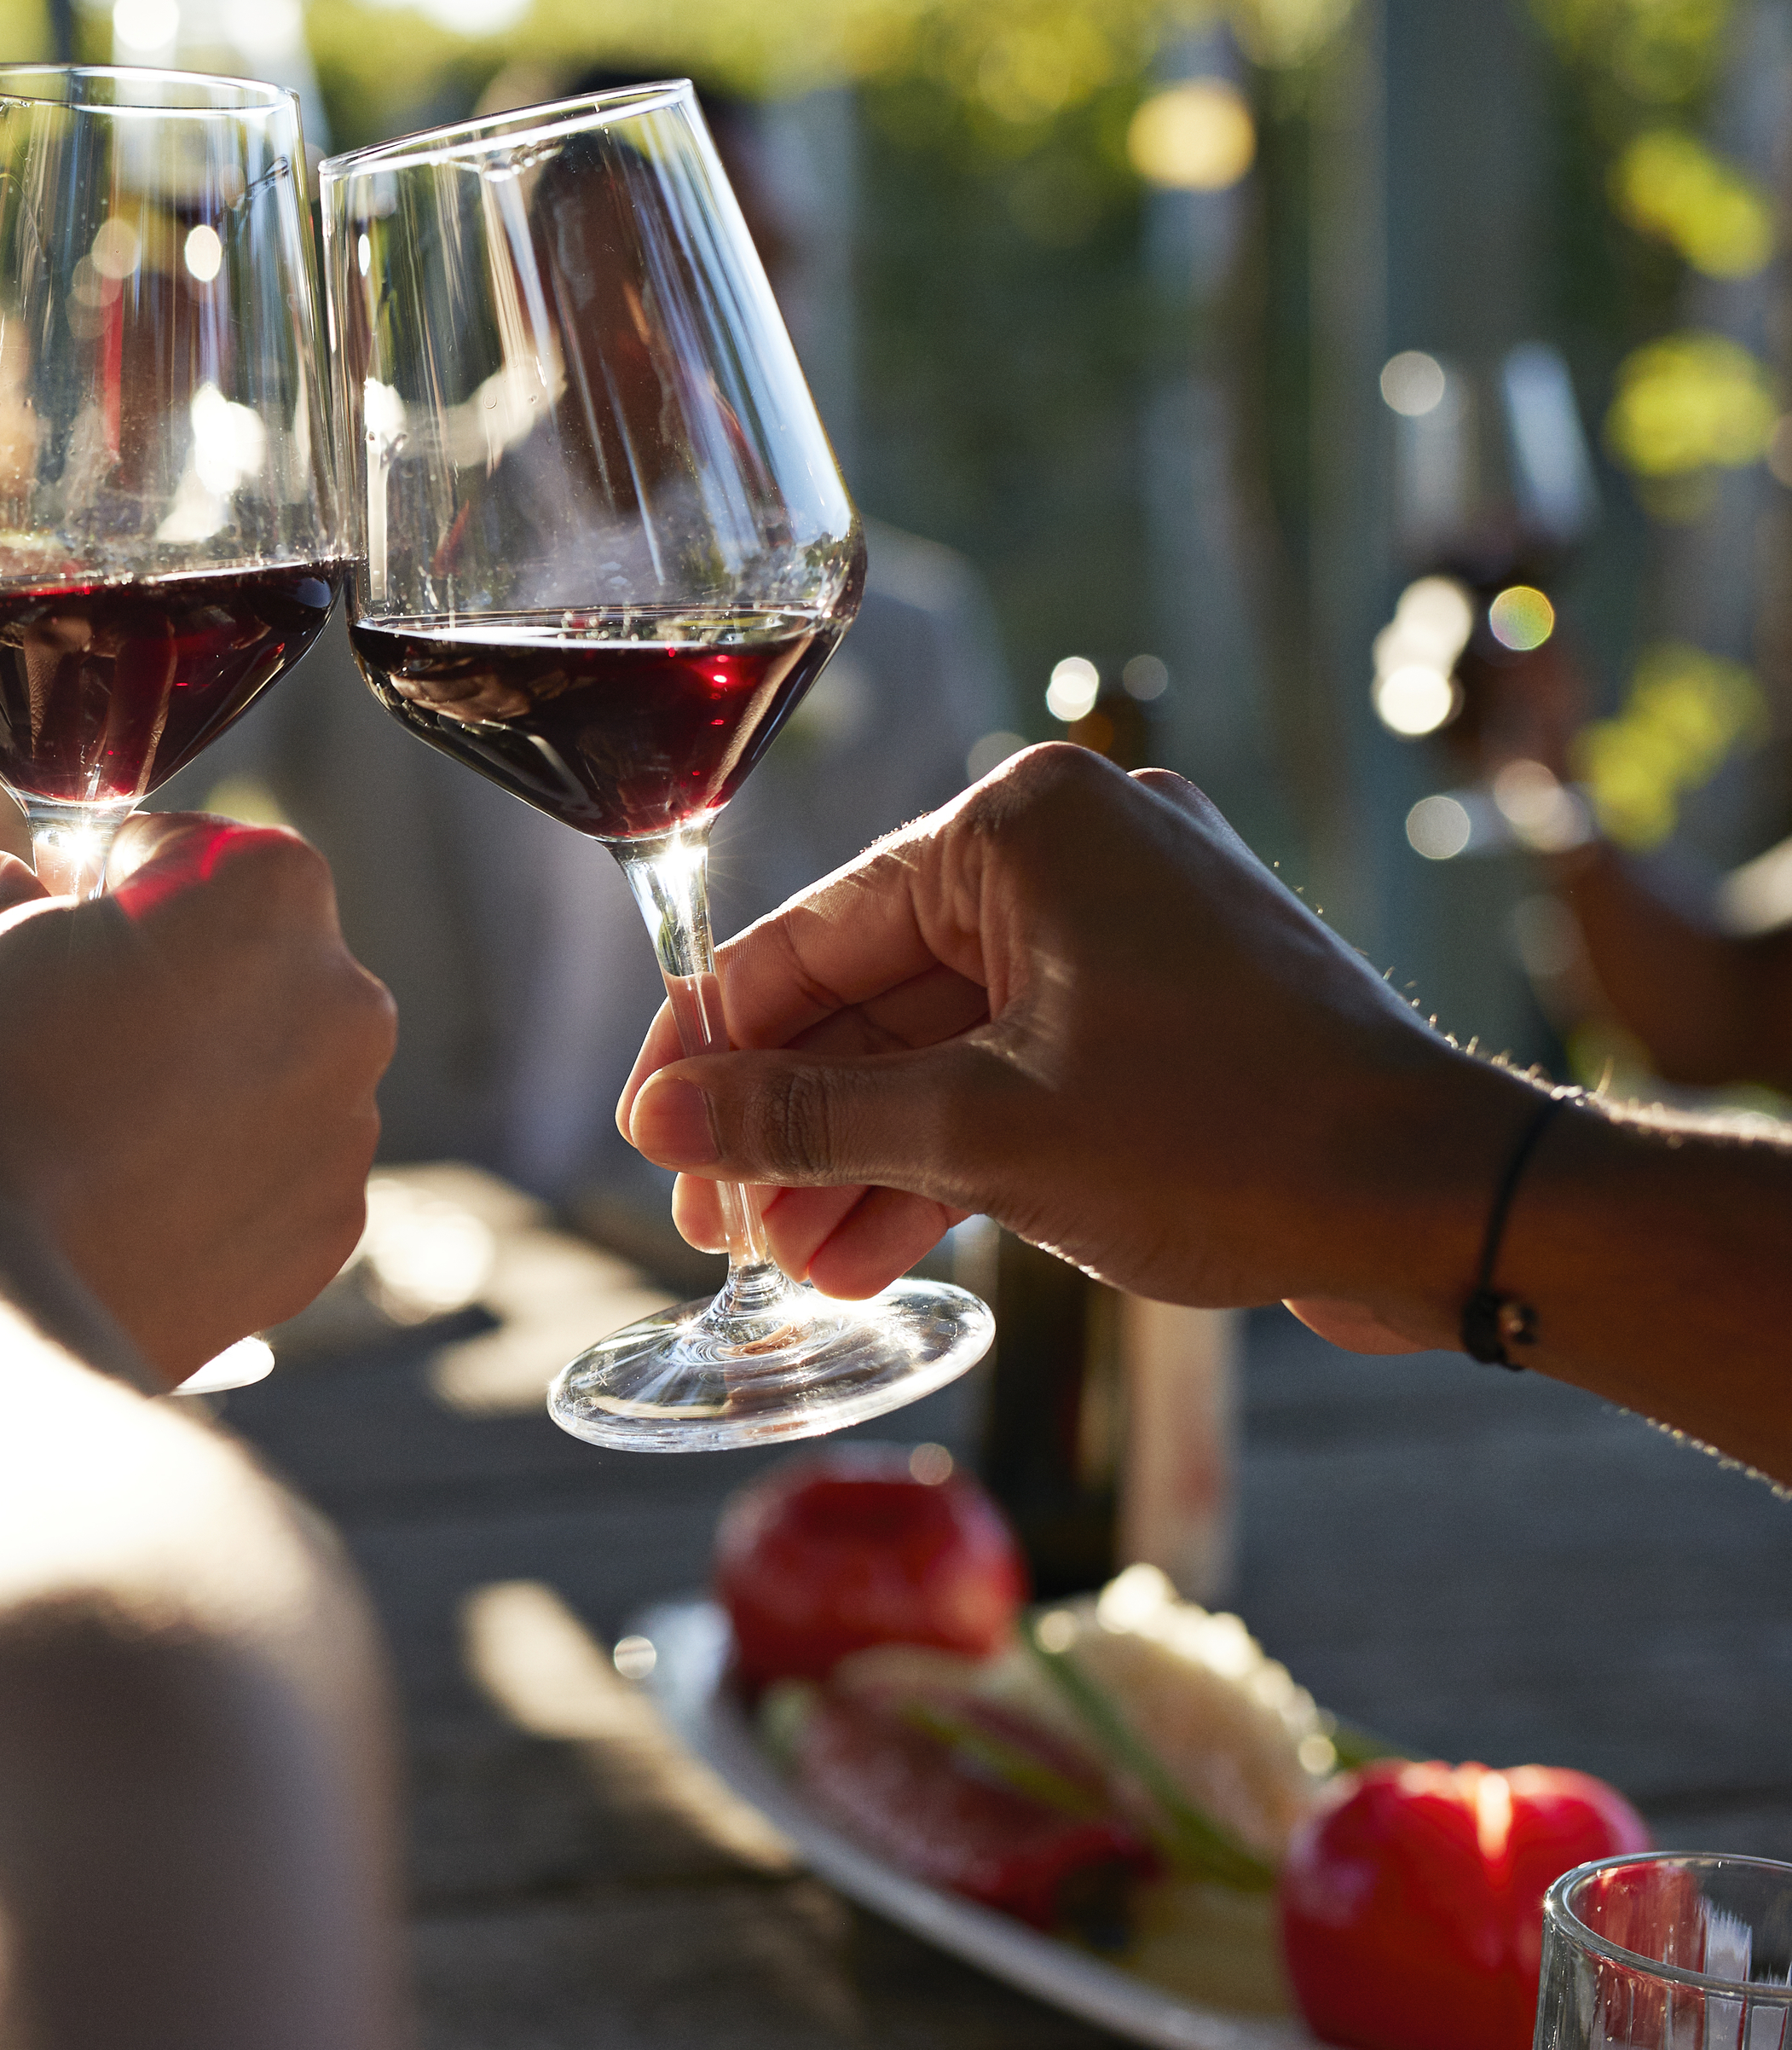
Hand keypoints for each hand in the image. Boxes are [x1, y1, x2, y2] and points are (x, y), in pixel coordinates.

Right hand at [0, 815, 395, 1385]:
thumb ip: (14, 911)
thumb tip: (9, 895)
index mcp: (267, 892)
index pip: (191, 849)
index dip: (110, 876)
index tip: (56, 913)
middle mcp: (343, 999)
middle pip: (251, 959)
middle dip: (173, 978)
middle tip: (67, 1026)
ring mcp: (347, 1125)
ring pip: (271, 1068)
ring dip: (201, 1076)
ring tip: (90, 1130)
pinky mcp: (328, 1234)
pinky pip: (275, 1170)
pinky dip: (217, 1173)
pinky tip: (126, 1198)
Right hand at [617, 743, 1530, 1347]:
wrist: (1451, 1208)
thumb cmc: (1236, 1137)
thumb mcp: (986, 1134)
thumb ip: (805, 1118)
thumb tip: (661, 1123)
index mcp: (1023, 826)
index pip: (806, 933)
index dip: (712, 1048)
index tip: (648, 1140)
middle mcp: (1070, 854)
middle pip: (866, 996)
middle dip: (792, 1127)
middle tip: (722, 1236)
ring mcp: (1122, 935)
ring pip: (935, 1049)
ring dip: (861, 1161)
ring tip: (797, 1273)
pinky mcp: (1158, 1014)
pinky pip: (1009, 1072)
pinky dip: (946, 1157)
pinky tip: (872, 1252)